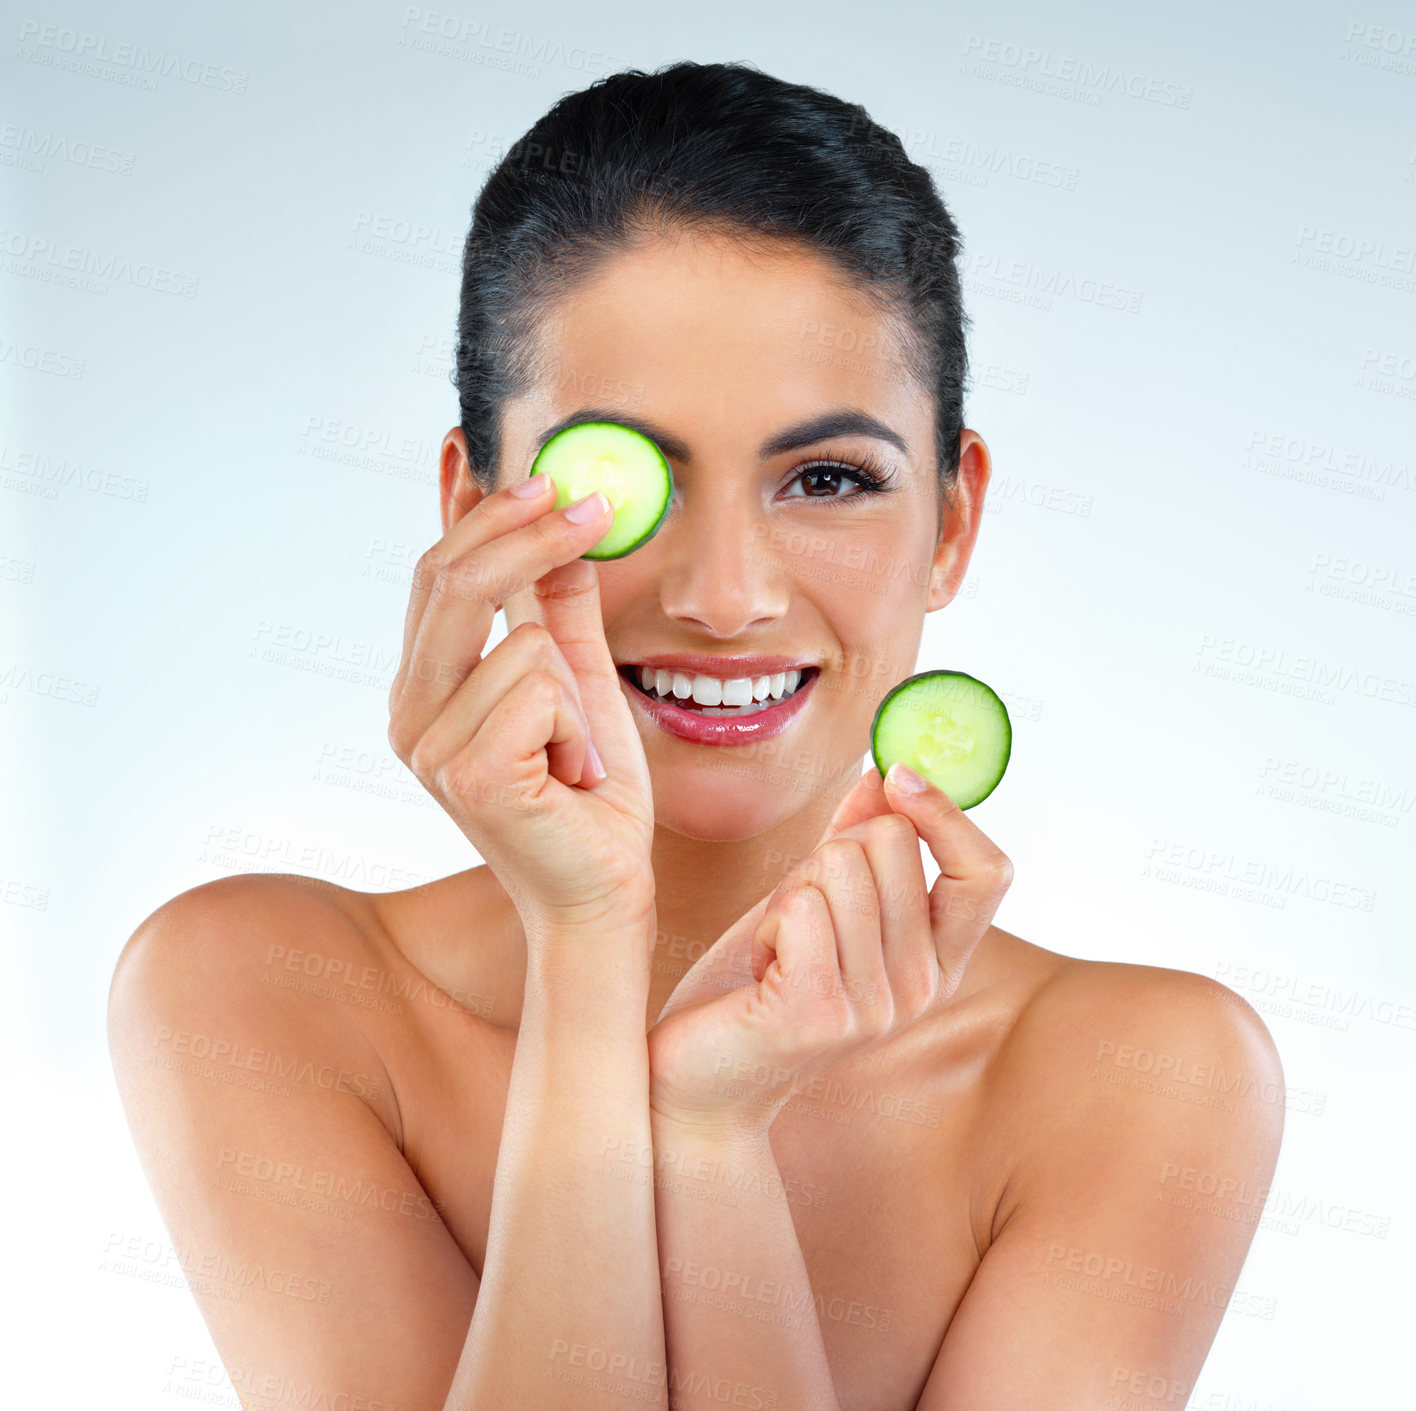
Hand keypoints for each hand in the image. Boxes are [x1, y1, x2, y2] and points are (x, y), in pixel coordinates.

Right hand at [387, 476, 655, 942]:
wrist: (603, 889)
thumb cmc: (589, 796)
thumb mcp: (577, 683)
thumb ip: (557, 612)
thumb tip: (560, 529)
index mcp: (427, 689)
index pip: (435, 577)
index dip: (465, 510)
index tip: (489, 450)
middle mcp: (412, 712)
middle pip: (452, 581)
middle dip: (527, 530)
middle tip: (592, 501)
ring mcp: (431, 746)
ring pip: (519, 641)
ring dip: (575, 692)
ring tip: (575, 751)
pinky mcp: (468, 773)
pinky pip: (541, 688)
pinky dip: (578, 727)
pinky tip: (571, 776)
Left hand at [646, 763, 1013, 1135]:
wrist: (699, 1082)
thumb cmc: (754, 989)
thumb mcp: (814, 904)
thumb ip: (855, 844)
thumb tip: (885, 774)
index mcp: (937, 962)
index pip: (987, 871)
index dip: (948, 813)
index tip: (897, 774)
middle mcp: (923, 989)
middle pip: (891, 840)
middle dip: (826, 854)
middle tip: (797, 916)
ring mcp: (877, 1006)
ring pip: (838, 863)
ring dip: (788, 892)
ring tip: (777, 949)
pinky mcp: (821, 1013)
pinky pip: (800, 906)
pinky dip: (768, 921)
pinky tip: (761, 969)